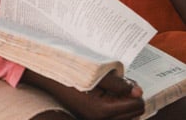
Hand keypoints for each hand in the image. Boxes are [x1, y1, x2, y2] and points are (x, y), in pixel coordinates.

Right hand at [23, 70, 143, 119]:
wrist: (47, 75)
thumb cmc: (71, 71)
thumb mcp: (98, 73)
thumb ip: (120, 84)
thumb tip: (138, 92)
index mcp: (102, 111)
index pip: (137, 106)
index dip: (137, 92)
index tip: (130, 82)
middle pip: (133, 114)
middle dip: (132, 99)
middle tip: (125, 84)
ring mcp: (93, 119)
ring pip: (124, 116)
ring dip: (124, 103)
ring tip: (116, 88)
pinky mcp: (89, 116)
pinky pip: (112, 115)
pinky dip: (115, 104)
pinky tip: (108, 92)